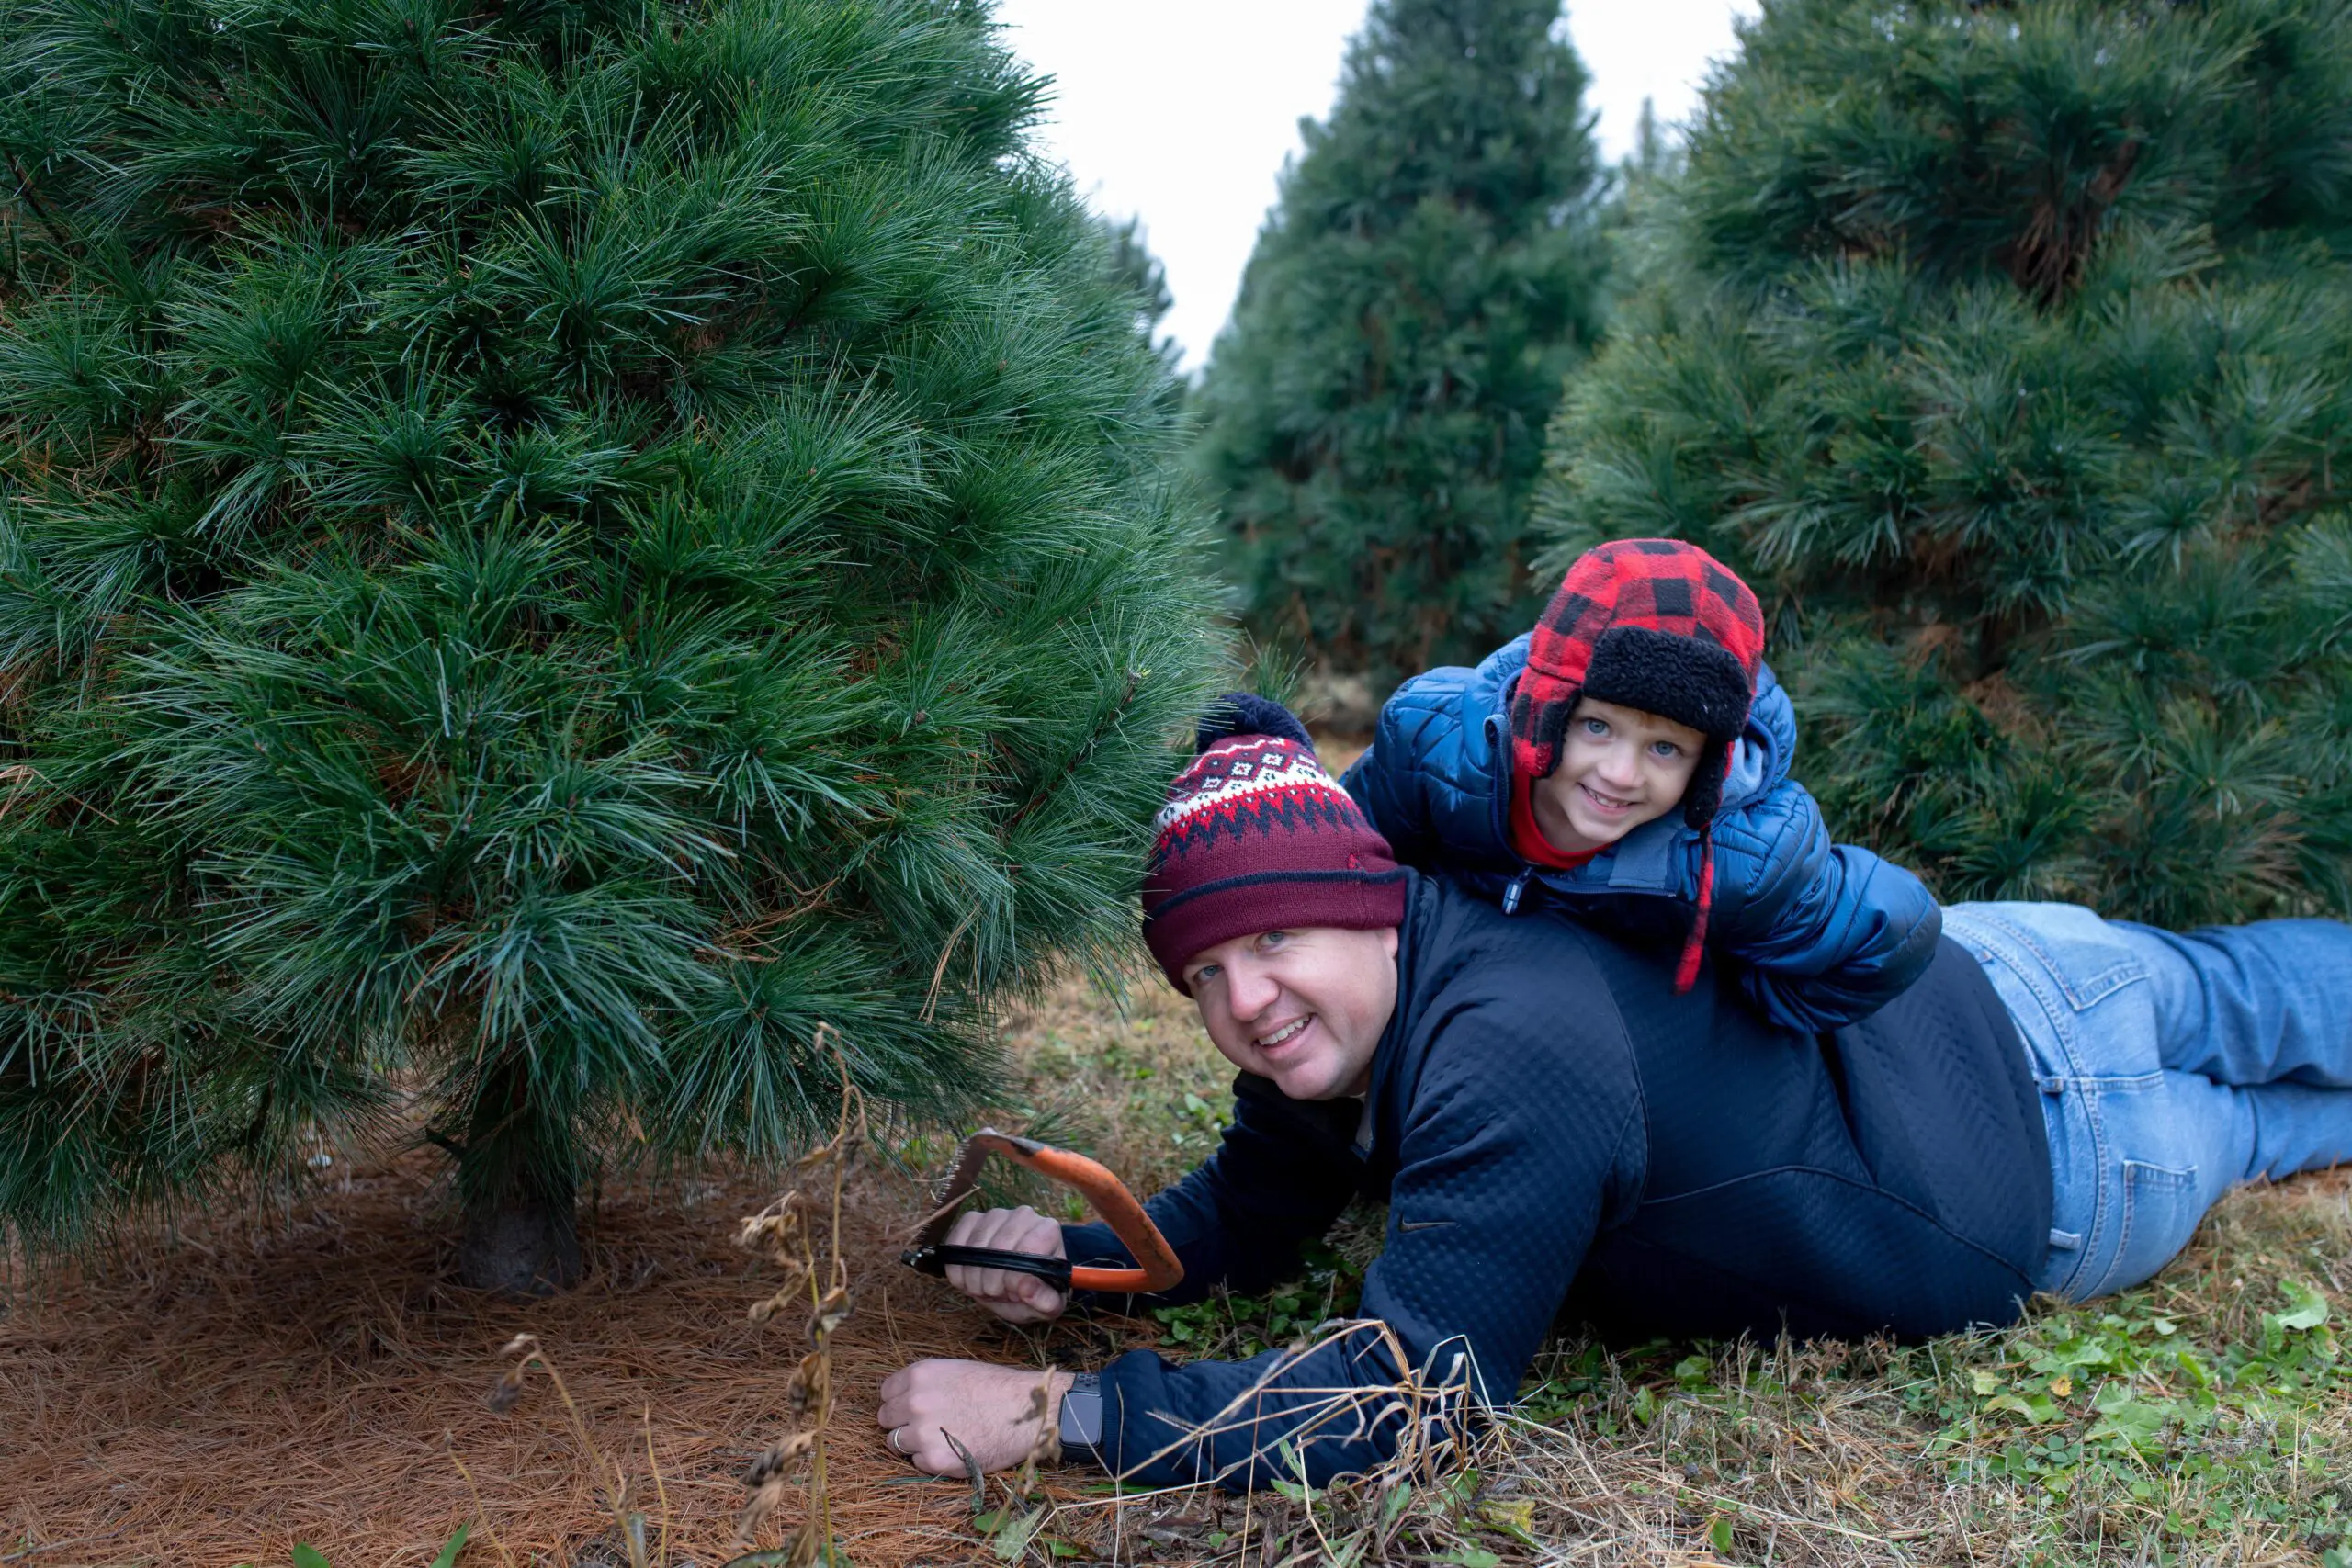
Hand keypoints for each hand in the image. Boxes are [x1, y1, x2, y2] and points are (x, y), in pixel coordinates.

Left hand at [877, 1360, 1074, 1474]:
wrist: (1027, 1412)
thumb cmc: (997, 1389)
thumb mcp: (956, 1370)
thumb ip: (925, 1383)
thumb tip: (902, 1398)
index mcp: (920, 1374)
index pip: (886, 1392)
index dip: (898, 1401)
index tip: (910, 1408)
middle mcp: (915, 1401)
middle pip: (885, 1418)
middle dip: (901, 1422)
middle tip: (925, 1426)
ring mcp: (922, 1432)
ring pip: (895, 1442)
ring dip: (913, 1443)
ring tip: (940, 1438)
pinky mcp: (935, 1459)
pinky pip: (917, 1462)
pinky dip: (931, 1459)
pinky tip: (954, 1449)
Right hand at [941, 1204, 1067, 1323]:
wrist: (1016, 1283)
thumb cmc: (1035, 1291)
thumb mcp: (1047, 1305)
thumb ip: (1044, 1300)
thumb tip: (1026, 1287)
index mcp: (1048, 1230)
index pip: (1028, 1250)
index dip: (1014, 1280)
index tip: (1013, 1294)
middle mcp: (1023, 1215)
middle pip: (999, 1248)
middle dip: (992, 1282)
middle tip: (997, 1294)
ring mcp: (996, 1214)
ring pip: (975, 1247)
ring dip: (974, 1278)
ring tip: (985, 1287)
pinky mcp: (972, 1219)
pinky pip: (955, 1243)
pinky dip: (956, 1268)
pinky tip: (968, 1278)